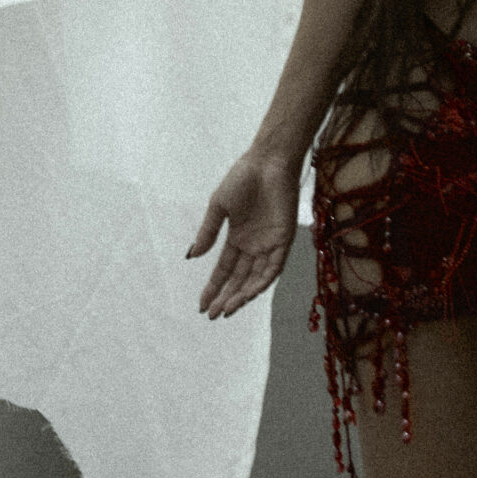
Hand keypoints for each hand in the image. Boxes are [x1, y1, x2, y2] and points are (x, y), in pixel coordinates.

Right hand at [187, 148, 298, 319]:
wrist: (267, 163)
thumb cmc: (242, 179)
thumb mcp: (218, 207)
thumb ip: (208, 232)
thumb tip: (192, 256)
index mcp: (237, 238)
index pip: (224, 270)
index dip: (213, 288)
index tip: (201, 305)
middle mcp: (253, 245)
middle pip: (238, 279)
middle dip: (225, 297)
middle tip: (213, 314)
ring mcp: (269, 244)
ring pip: (255, 278)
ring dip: (242, 295)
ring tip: (228, 309)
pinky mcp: (284, 240)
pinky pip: (274, 267)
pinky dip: (262, 281)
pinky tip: (249, 293)